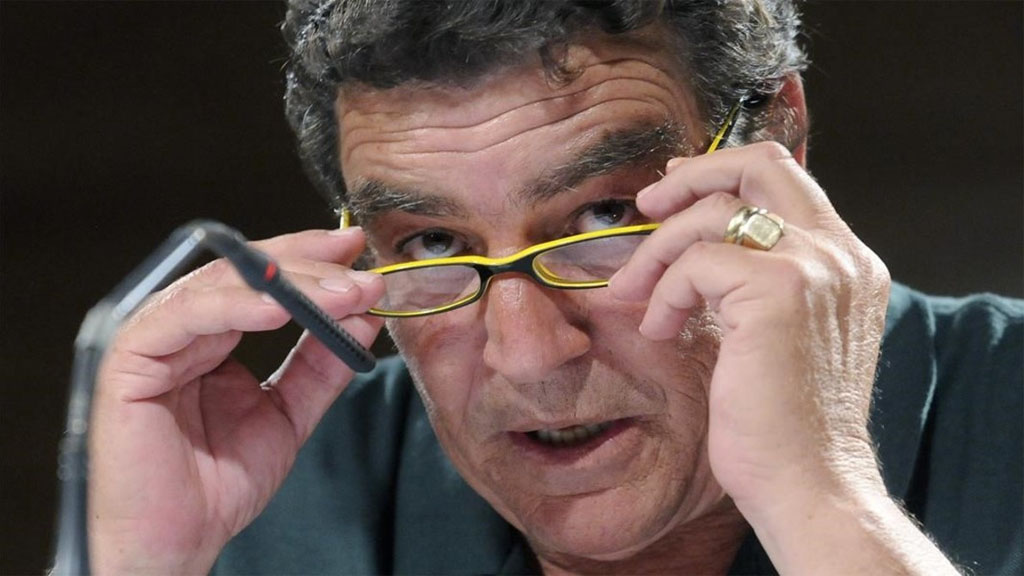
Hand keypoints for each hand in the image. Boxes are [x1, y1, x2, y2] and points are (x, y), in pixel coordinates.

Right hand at [89, 227, 384, 573]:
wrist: (177, 543)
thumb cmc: (217, 484)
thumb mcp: (289, 413)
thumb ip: (322, 364)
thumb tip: (363, 316)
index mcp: (213, 337)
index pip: (262, 281)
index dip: (309, 260)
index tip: (356, 251)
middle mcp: (182, 330)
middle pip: (245, 273)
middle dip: (309, 267)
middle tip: (360, 273)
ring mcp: (153, 339)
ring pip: (221, 285)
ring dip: (288, 284)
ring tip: (342, 292)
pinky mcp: (128, 359)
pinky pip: (183, 316)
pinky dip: (233, 306)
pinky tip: (279, 306)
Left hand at [610, 141, 929, 568]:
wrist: (808, 481)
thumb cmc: (783, 421)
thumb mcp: (777, 333)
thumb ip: (756, 280)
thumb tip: (698, 241)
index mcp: (846, 261)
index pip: (786, 179)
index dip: (722, 171)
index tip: (673, 189)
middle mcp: (840, 254)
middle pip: (760, 165)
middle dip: (691, 176)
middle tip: (647, 206)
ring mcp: (815, 267)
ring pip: (712, 213)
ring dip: (657, 252)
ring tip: (635, 296)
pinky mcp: (779, 290)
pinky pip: (695, 262)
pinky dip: (665, 292)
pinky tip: (662, 330)